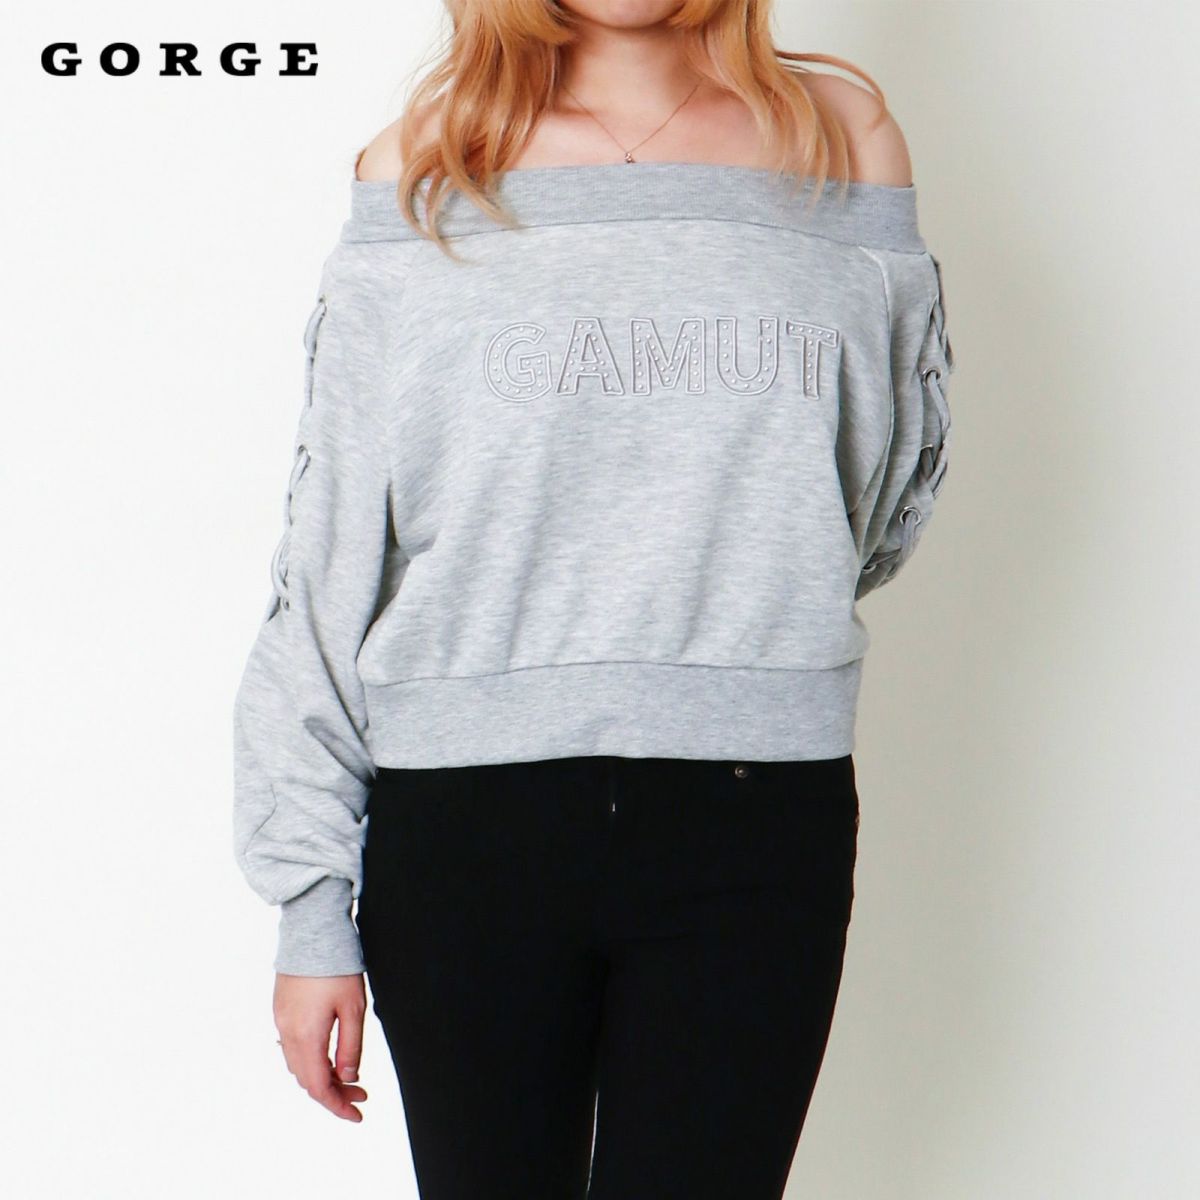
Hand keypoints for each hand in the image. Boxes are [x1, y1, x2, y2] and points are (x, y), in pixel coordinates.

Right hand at [273, 972, 368, 1121]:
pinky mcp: (281, 1008)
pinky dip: (310, 1059)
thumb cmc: (337, 967)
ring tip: (348, 1075)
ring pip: (298, 1065)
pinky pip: (291, 1047)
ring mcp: (281, 1020)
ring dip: (321, 1075)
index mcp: (306, 1036)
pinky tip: (328, 1054)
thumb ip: (351, 1047)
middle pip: (307, 1079)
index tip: (358, 1114)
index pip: (319, 1086)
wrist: (312, 930)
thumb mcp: (354, 1008)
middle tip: (361, 1093)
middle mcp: (288, 1033)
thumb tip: (349, 1077)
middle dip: (333, 1092)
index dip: (338, 1106)